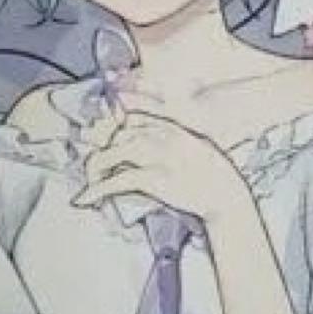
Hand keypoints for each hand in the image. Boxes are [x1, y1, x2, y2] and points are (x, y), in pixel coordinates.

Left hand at [70, 111, 251, 224]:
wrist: (226, 194)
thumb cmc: (209, 172)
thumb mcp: (190, 143)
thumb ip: (165, 136)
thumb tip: (132, 136)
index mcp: (167, 123)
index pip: (127, 116)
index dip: (108, 126)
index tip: (97, 138)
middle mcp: (159, 133)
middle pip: (113, 134)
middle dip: (98, 150)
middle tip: (94, 167)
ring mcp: (156, 154)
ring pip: (109, 154)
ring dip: (94, 170)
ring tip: (91, 183)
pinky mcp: (154, 178)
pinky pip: (116, 181)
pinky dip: (96, 190)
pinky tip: (86, 198)